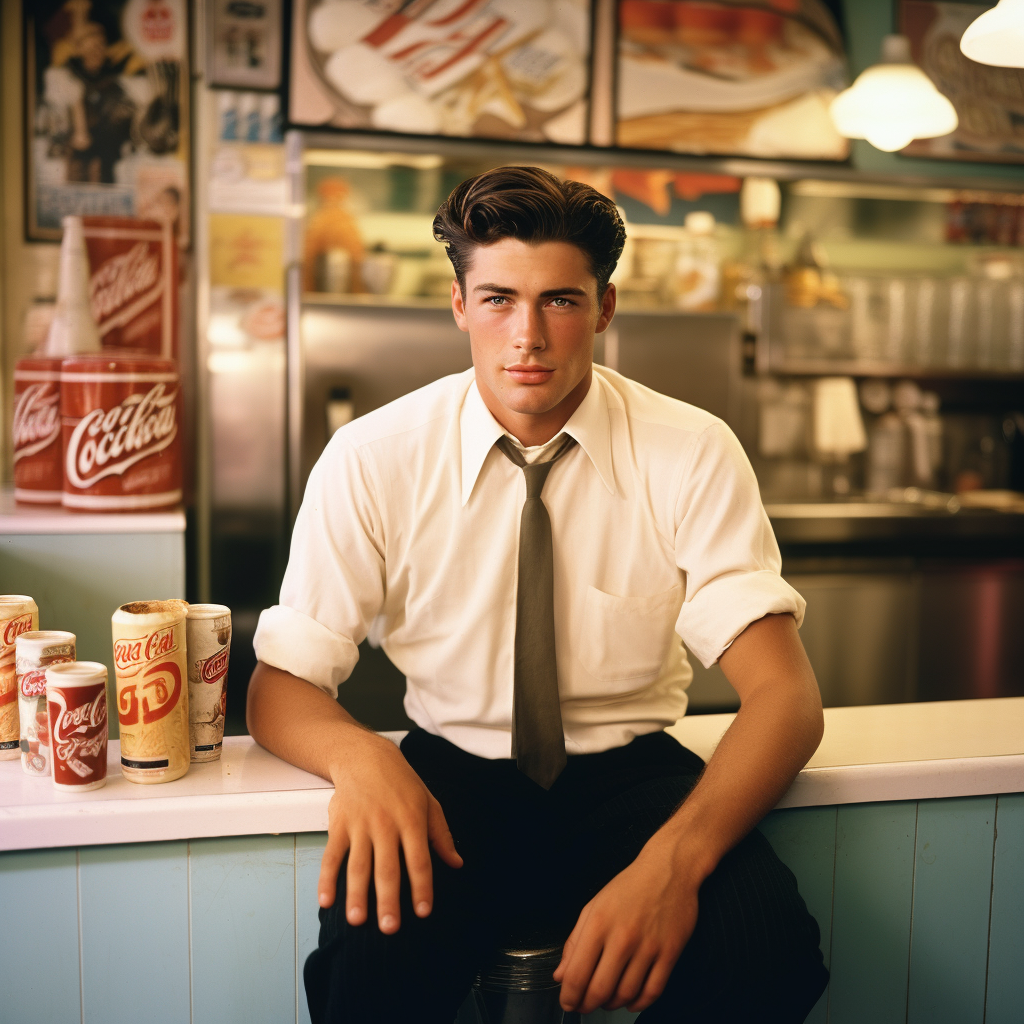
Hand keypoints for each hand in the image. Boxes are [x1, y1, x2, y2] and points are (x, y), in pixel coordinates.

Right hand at [316, 733, 462, 934]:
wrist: (365, 756)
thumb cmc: (401, 782)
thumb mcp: (429, 802)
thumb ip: (441, 835)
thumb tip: (456, 863)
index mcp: (412, 820)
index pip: (419, 860)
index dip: (421, 887)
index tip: (423, 912)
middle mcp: (386, 825)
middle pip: (387, 868)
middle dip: (388, 900)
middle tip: (390, 928)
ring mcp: (360, 826)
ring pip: (358, 865)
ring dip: (357, 894)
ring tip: (358, 920)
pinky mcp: (339, 825)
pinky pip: (332, 855)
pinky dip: (326, 879)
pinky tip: (326, 900)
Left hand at [553, 837, 701, 1013]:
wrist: (668, 869)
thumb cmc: (630, 887)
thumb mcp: (594, 906)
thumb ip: (574, 942)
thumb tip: (561, 975)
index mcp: (599, 923)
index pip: (577, 974)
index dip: (569, 997)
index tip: (568, 1002)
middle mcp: (622, 937)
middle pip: (600, 990)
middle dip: (588, 1005)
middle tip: (585, 1006)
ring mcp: (648, 946)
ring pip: (626, 994)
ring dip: (612, 1004)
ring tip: (607, 1000)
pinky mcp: (670, 952)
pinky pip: (653, 991)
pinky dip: (639, 1003)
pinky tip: (631, 1000)